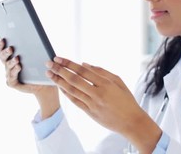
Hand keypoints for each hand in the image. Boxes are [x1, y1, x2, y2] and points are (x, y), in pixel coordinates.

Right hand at [0, 39, 58, 118]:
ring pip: (7, 66)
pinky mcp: (12, 83)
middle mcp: (9, 65)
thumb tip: (34, 33)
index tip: (3, 39)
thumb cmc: (40, 67)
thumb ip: (33, 46)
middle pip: (2, 57)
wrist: (45, 82)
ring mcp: (9, 74)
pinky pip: (11, 77)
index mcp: (11, 57)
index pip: (2, 49)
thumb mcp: (37, 55)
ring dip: (11, 62)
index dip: (1, 45)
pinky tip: (18, 67)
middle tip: (11, 48)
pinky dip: (14, 71)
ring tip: (17, 58)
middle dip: (5, 52)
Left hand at [46, 57, 161, 152]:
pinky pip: (75, 101)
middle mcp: (98, 93)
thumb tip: (85, 64)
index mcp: (105, 83)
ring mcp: (93, 104)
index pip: (82, 70)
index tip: (58, 58)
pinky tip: (59, 87)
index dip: (68, 63)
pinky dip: (66, 93)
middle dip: (59, 70)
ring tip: (50, 74)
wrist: (131, 122)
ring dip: (59, 81)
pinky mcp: (90, 113)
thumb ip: (102, 72)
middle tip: (49, 63)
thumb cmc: (126, 100)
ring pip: (72, 90)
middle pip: (74, 79)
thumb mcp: (118, 81)